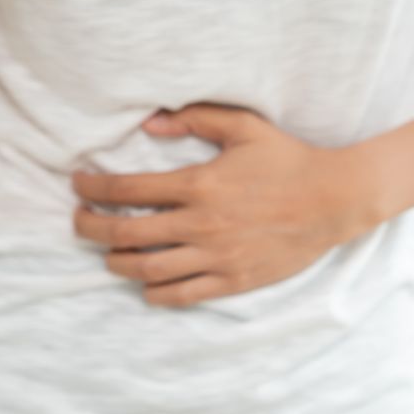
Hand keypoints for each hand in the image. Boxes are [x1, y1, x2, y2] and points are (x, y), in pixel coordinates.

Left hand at [72, 104, 382, 306]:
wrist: (335, 200)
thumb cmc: (288, 159)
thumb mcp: (243, 127)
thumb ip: (194, 118)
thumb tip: (149, 123)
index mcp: (199, 184)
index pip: (126, 191)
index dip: (92, 189)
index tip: (77, 186)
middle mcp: (201, 224)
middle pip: (124, 234)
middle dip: (89, 229)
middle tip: (78, 222)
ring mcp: (216, 256)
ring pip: (146, 269)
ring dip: (115, 263)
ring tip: (107, 255)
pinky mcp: (232, 280)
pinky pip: (180, 294)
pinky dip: (154, 293)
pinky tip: (144, 284)